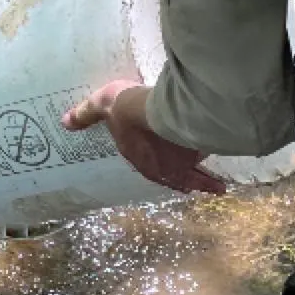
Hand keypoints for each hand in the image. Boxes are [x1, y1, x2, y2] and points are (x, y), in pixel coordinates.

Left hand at [63, 80, 225, 194]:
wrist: (158, 108)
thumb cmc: (126, 107)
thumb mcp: (101, 105)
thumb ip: (86, 115)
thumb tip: (65, 122)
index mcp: (138, 157)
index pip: (148, 167)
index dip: (157, 170)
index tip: (167, 178)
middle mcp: (162, 165)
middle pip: (176, 178)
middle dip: (188, 183)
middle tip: (200, 189)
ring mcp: (182, 161)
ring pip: (195, 174)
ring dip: (205, 180)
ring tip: (220, 187)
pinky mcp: (199, 152)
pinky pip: (209, 162)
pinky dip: (217, 168)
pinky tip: (228, 169)